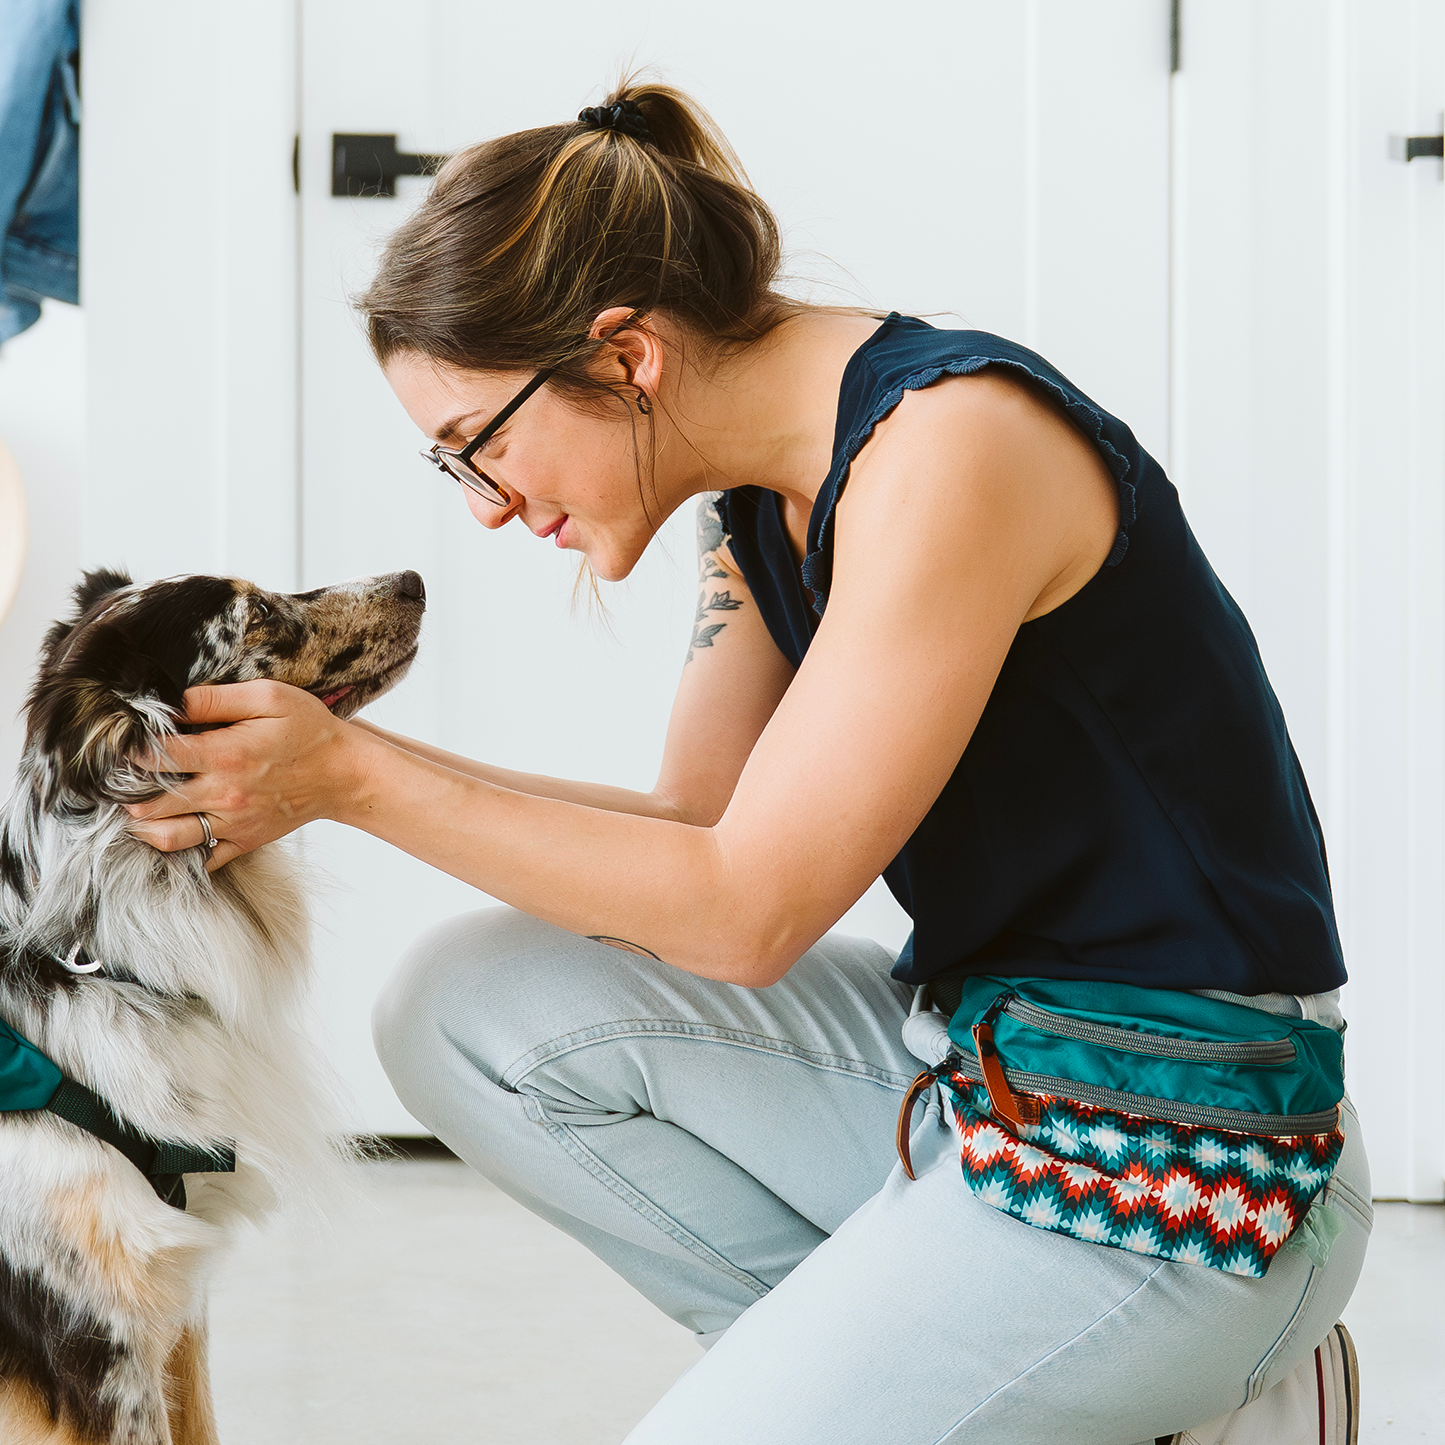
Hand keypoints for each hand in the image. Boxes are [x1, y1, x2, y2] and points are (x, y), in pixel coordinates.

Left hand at [125, 681, 361, 871]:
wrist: (344, 773)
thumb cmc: (309, 730)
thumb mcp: (269, 697)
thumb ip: (218, 699)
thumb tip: (174, 703)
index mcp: (226, 755)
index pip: (158, 757)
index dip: (132, 750)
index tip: (124, 744)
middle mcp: (224, 794)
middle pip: (153, 804)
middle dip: (129, 793)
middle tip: (122, 781)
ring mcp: (234, 823)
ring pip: (169, 838)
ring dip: (145, 827)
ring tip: (137, 811)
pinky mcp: (245, 840)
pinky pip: (204, 859)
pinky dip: (184, 852)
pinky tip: (176, 832)